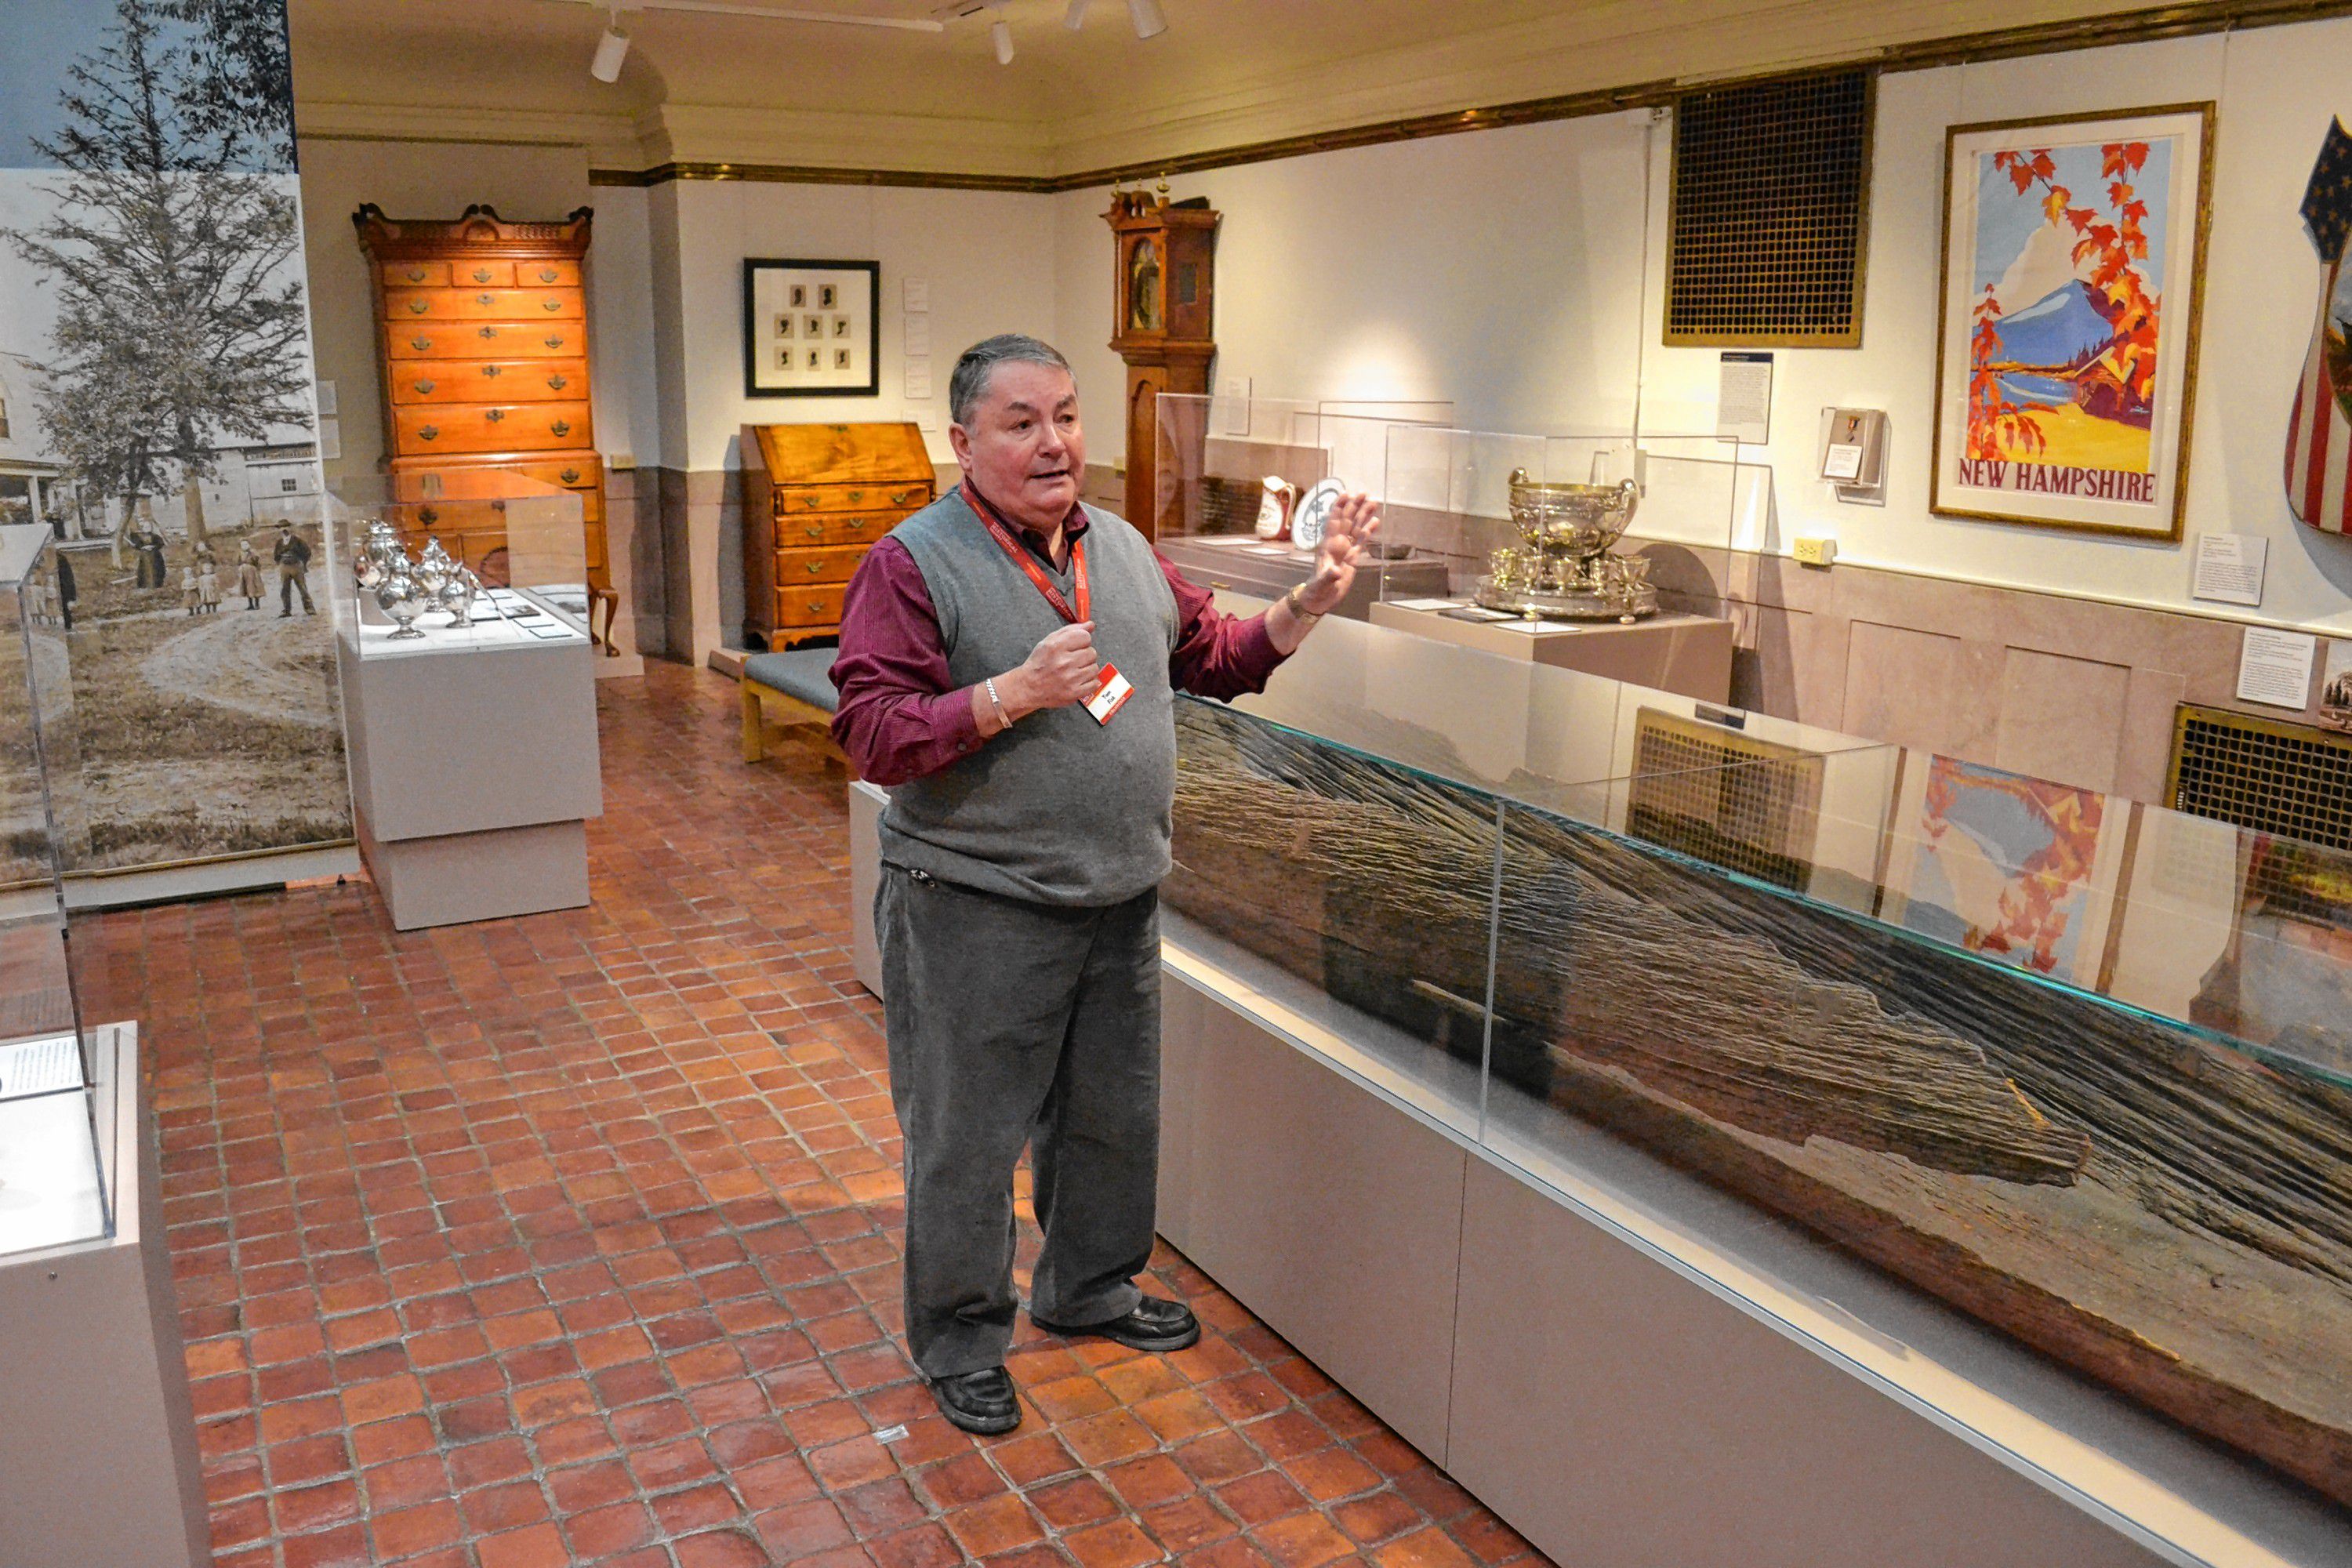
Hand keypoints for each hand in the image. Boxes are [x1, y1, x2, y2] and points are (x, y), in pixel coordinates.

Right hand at [1001, 620, 1098, 715]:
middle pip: (1092, 652)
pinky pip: (1095, 683)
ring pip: (1094, 668)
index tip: (1076, 646)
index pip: (1085, 636)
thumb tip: (1090, 625)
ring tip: (1075, 671)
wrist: (1029, 688)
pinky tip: (1078, 680)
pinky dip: (1089, 682)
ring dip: (1087, 669)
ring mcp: (1070, 679)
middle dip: (1084, 655)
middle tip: (1073, 660)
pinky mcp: (1074, 692)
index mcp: (1056, 646)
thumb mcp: (1049, 641)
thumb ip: (1071, 630)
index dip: (1082, 640)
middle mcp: (1064, 662)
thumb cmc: (1039, 664)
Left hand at [1296, 494, 1379, 614]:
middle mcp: (1337, 543)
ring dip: (1363, 515)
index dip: (1339, 507)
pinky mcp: (1353, 557)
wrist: (1322, 598)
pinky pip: (1362, 541)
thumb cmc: (1318, 589)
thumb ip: (1329, 576)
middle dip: (1354, 506)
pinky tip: (1375, 522)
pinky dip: (1368, 531)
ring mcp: (1346, 549)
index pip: (1334, 521)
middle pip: (1347, 520)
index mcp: (1328, 545)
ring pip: (1356, 527)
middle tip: (1364, 493)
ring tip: (1373, 502)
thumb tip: (1337, 572)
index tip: (1346, 493)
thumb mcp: (1323, 583)